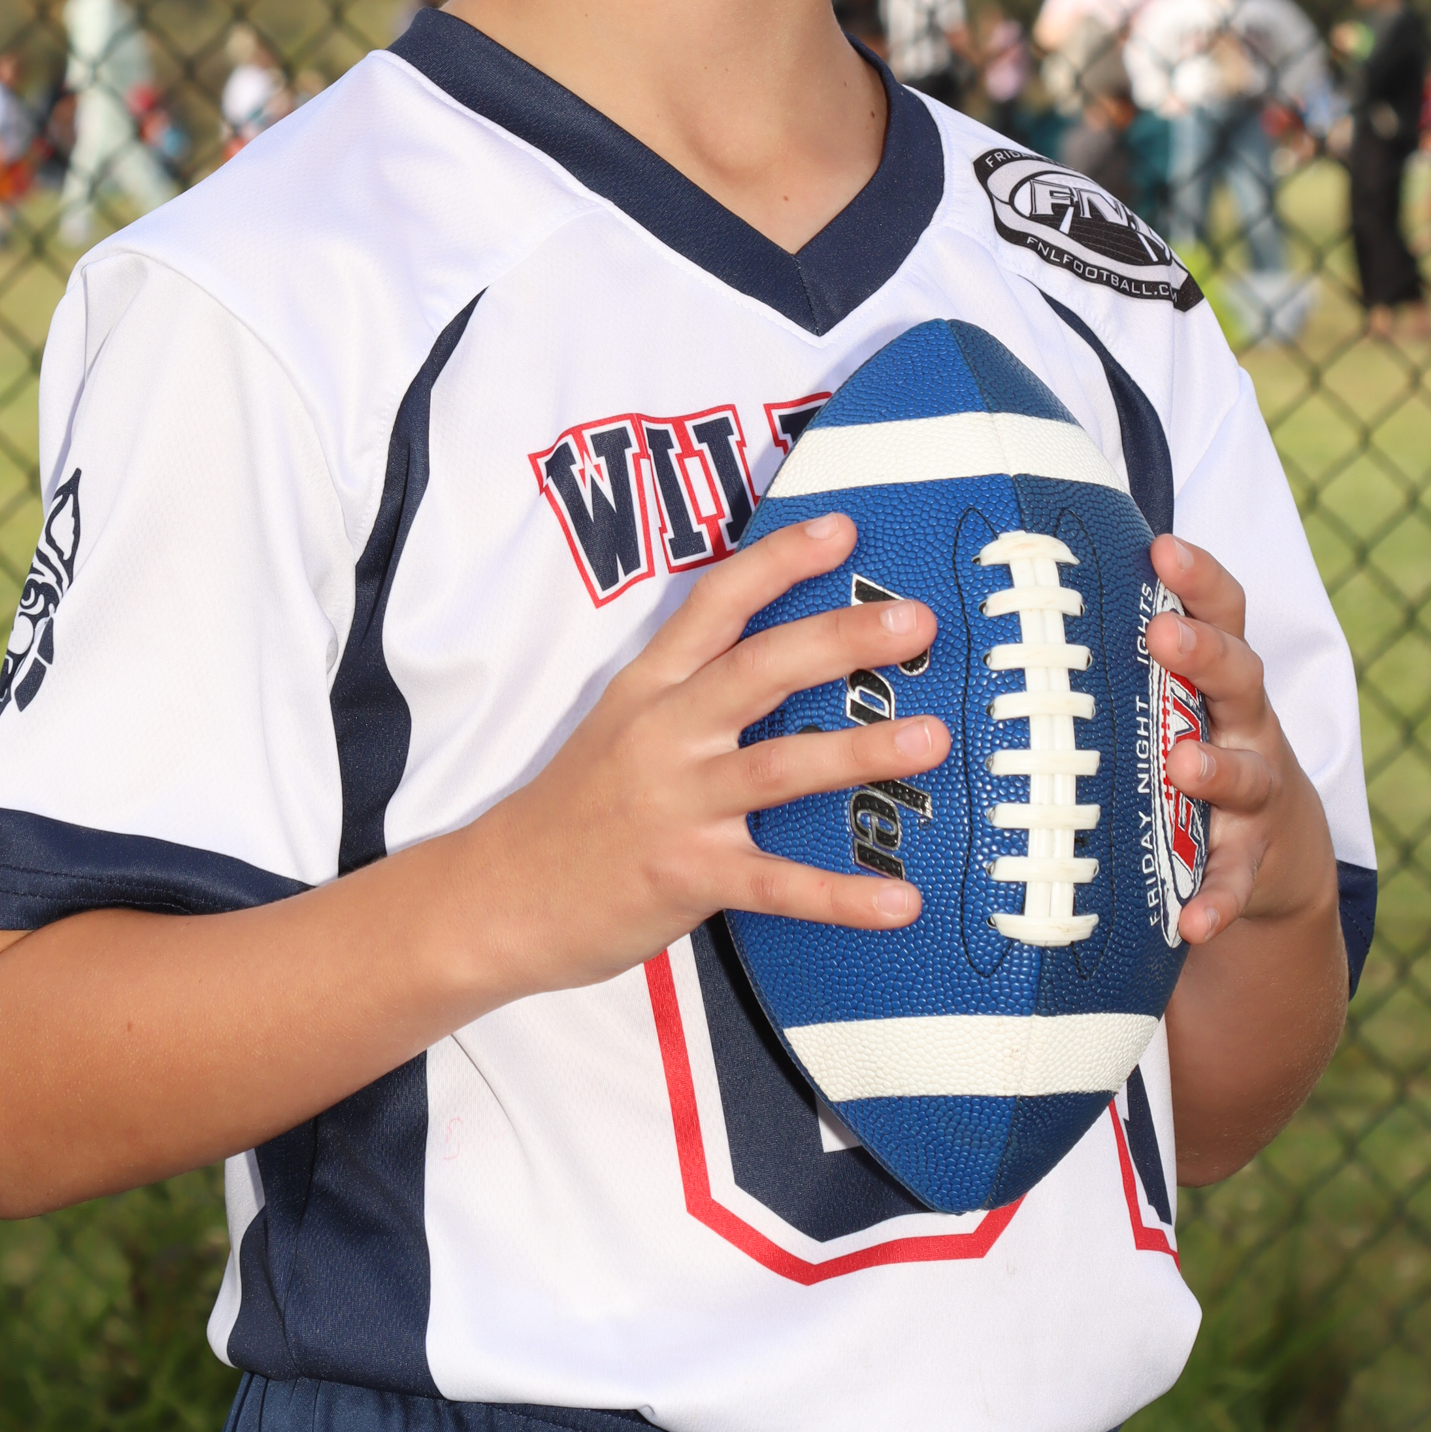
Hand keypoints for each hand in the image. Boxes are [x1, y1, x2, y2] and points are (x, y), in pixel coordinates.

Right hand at [474, 515, 943, 993]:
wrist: (499, 896)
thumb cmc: (575, 808)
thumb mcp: (620, 725)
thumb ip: (690, 689)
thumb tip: (784, 656)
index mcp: (650, 689)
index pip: (716, 605)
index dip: (779, 562)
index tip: (842, 531)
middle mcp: (665, 735)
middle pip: (760, 669)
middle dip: (840, 639)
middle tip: (914, 621)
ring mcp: (677, 805)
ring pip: (778, 767)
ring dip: (859, 751)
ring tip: (931, 739)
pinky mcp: (687, 877)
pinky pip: (778, 885)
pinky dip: (843, 896)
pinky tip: (901, 900)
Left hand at [1145, 532, 1336, 948]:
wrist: (1275, 848)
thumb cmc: (1196, 744)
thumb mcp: (1175, 696)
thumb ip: (1122, 655)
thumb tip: (1018, 592)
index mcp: (1219, 676)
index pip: (1223, 611)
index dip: (1199, 577)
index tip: (1163, 546)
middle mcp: (1246, 723)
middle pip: (1239, 676)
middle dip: (1204, 653)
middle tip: (1164, 636)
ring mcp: (1256, 793)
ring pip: (1244, 774)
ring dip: (1216, 768)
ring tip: (1184, 764)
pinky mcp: (1251, 861)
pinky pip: (1235, 881)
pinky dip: (1217, 901)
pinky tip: (1193, 920)